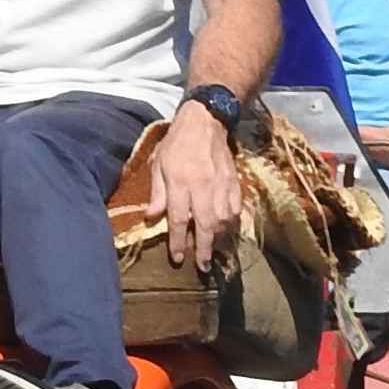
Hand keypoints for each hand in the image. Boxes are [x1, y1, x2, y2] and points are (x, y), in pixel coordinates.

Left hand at [151, 107, 243, 267]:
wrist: (206, 121)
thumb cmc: (177, 144)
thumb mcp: (158, 165)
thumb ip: (157, 193)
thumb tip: (152, 217)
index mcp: (180, 182)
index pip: (178, 219)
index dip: (177, 241)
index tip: (178, 258)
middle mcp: (202, 186)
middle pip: (204, 224)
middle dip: (203, 249)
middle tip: (203, 267)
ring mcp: (221, 185)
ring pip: (223, 220)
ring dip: (219, 240)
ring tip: (214, 252)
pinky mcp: (234, 182)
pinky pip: (236, 209)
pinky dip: (233, 224)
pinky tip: (227, 232)